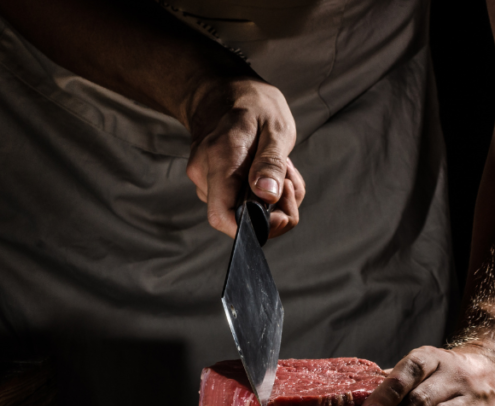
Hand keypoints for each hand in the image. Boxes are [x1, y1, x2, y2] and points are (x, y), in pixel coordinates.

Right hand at [185, 78, 304, 238]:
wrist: (223, 89)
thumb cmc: (252, 104)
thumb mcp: (275, 127)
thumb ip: (271, 162)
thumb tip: (267, 194)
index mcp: (220, 159)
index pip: (223, 216)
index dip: (253, 227)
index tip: (281, 213)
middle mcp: (204, 173)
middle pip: (237, 217)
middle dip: (274, 208)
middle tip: (291, 178)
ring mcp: (204, 179)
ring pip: (240, 210)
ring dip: (271, 198)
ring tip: (281, 167)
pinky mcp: (210, 181)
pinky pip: (238, 200)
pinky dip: (260, 192)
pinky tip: (268, 169)